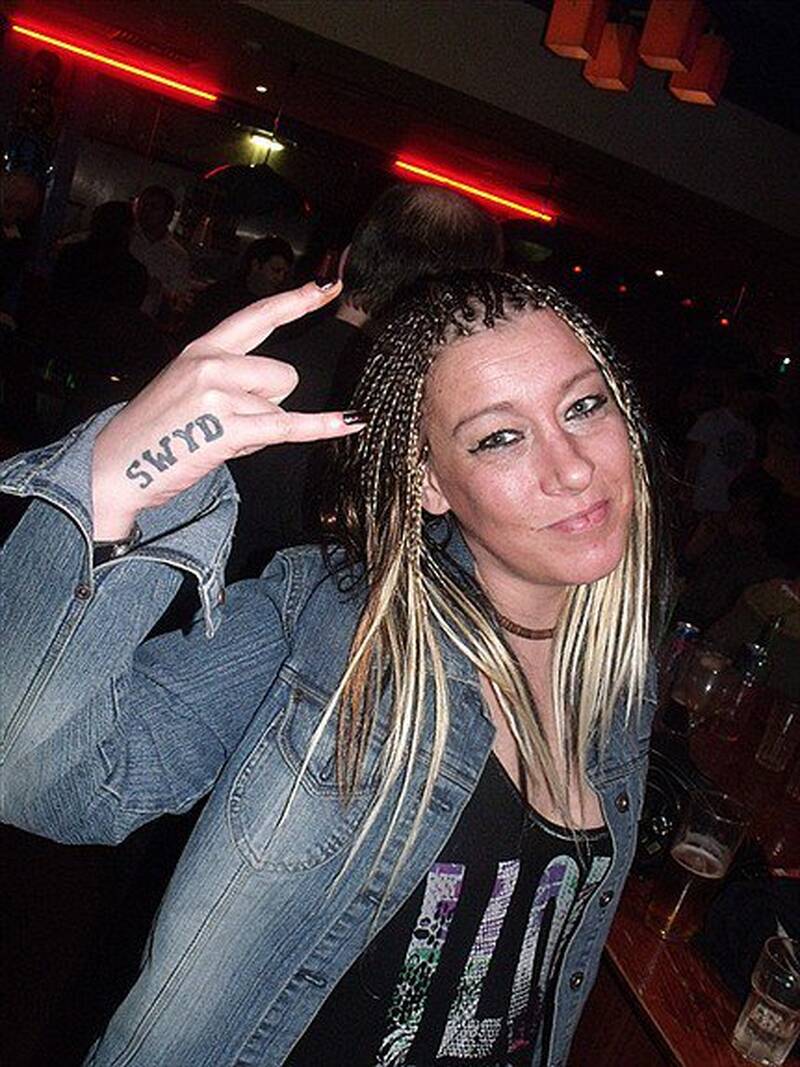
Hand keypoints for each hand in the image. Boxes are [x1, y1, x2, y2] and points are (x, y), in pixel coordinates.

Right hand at [92, 280, 364, 538]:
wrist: (115, 467)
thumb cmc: (154, 435)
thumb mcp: (186, 387)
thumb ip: (228, 377)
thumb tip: (276, 388)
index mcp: (202, 348)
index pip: (258, 316)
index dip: (297, 301)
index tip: (327, 286)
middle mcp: (211, 363)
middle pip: (283, 375)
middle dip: (270, 405)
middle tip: (226, 424)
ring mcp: (218, 393)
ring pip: (279, 408)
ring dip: (259, 432)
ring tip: (217, 440)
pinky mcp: (226, 427)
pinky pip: (288, 426)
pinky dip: (322, 427)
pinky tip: (352, 421)